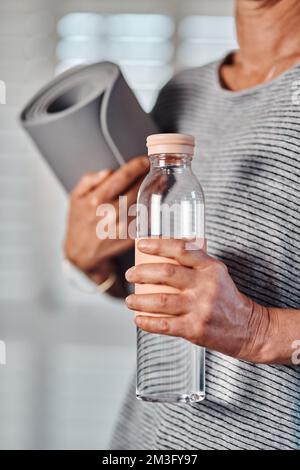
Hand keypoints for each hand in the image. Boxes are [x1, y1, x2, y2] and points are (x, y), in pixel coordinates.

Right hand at [64, 156, 148, 283]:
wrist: (79, 251)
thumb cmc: (79, 221)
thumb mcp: (75, 197)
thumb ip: (89, 180)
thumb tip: (107, 172)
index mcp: (95, 199)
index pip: (120, 178)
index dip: (136, 167)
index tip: (145, 161)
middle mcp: (108, 213)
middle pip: (136, 190)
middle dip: (149, 178)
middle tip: (158, 170)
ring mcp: (119, 228)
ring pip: (142, 206)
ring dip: (153, 193)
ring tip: (162, 183)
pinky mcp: (127, 239)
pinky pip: (143, 222)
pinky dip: (151, 212)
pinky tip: (157, 203)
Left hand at [125, 238, 274, 363]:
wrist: (249, 329)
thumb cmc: (227, 299)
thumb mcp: (218, 273)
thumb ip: (197, 262)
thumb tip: (166, 249)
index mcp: (211, 268)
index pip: (181, 249)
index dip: (158, 245)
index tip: (141, 245)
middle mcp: (206, 286)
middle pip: (166, 273)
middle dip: (141, 273)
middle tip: (130, 275)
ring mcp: (200, 308)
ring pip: (160, 301)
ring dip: (139, 300)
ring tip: (130, 300)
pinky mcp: (195, 329)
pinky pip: (164, 325)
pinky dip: (147, 322)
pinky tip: (139, 319)